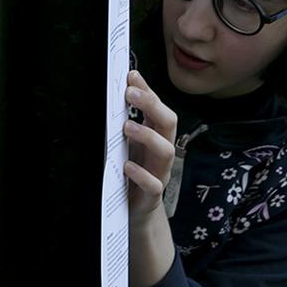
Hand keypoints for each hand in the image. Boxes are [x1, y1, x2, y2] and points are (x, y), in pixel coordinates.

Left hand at [123, 70, 178, 223]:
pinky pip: (153, 184)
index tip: (131, 76)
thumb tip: (118, 92)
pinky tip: (127, 166)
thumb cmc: (132, 171)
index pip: (158, 107)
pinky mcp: (152, 195)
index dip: (148, 91)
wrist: (136, 210)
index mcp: (156, 136)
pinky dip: (141, 174)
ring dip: (148, 136)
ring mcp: (160, 172)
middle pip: (168, 123)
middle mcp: (162, 151)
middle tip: (130, 93)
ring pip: (166, 151)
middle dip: (152, 105)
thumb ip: (126, 120)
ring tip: (127, 126)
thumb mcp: (129, 143)